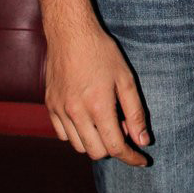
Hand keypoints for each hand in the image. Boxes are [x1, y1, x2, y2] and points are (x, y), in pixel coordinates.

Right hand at [44, 16, 150, 165]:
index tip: (142, 160)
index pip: (116, 147)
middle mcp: (76, 113)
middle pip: (96, 152)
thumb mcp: (125, 78)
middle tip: (124, 131)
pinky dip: (77, 135)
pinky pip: (63, 135)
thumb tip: (143, 141)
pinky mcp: (50, 106)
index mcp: (98, 106)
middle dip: (114, 149)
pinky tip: (86, 119)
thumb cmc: (101, 52)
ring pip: (79, 147)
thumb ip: (135, 112)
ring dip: (95, 142)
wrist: (70, 32)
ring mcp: (60, 110)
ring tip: (105, 122)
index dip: (131, 157)